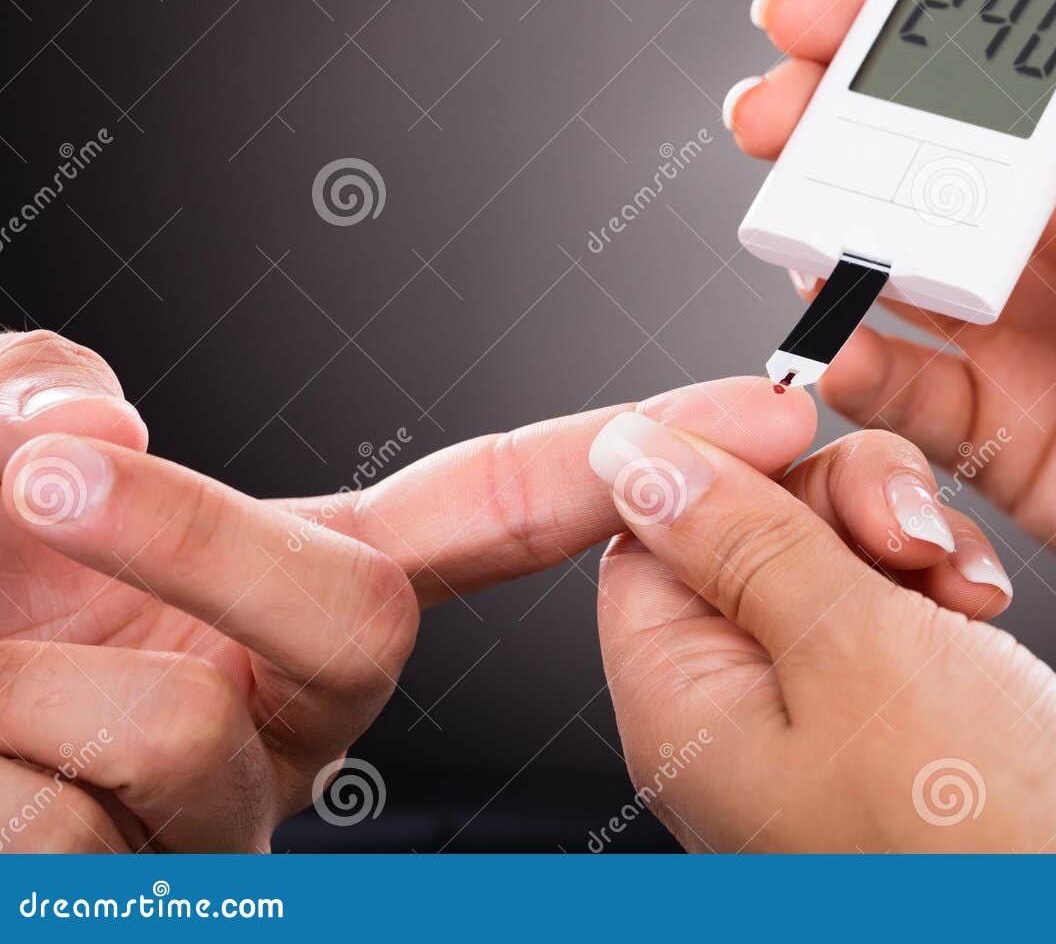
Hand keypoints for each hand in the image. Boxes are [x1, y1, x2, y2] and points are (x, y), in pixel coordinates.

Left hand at [0, 329, 815, 849]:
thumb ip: (40, 399)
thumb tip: (94, 421)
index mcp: (273, 590)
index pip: (483, 514)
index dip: (617, 459)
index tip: (749, 415)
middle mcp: (275, 706)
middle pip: (355, 615)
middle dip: (196, 531)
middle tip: (46, 471)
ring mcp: (214, 814)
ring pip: (188, 724)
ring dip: (7, 663)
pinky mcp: (146, 888)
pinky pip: (88, 824)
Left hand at [591, 414, 1055, 851]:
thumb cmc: (976, 839)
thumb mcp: (852, 647)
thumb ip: (742, 536)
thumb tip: (628, 451)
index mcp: (683, 703)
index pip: (652, 530)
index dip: (728, 463)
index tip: (804, 428)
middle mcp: (730, 717)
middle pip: (747, 533)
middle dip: (843, 505)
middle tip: (910, 536)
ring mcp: (809, 721)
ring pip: (829, 559)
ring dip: (907, 546)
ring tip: (964, 591)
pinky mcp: (882, 721)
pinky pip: (884, 614)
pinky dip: (936, 594)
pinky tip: (980, 612)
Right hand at [727, 0, 1055, 772]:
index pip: (1021, 80)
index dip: (924, 37)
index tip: (835, 17)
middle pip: (935, 163)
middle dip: (845, 126)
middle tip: (776, 111)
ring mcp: (1028, 335)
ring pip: (903, 267)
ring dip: (837, 238)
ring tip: (790, 219)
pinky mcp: (1005, 431)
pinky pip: (912, 388)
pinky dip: (864, 363)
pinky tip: (839, 339)